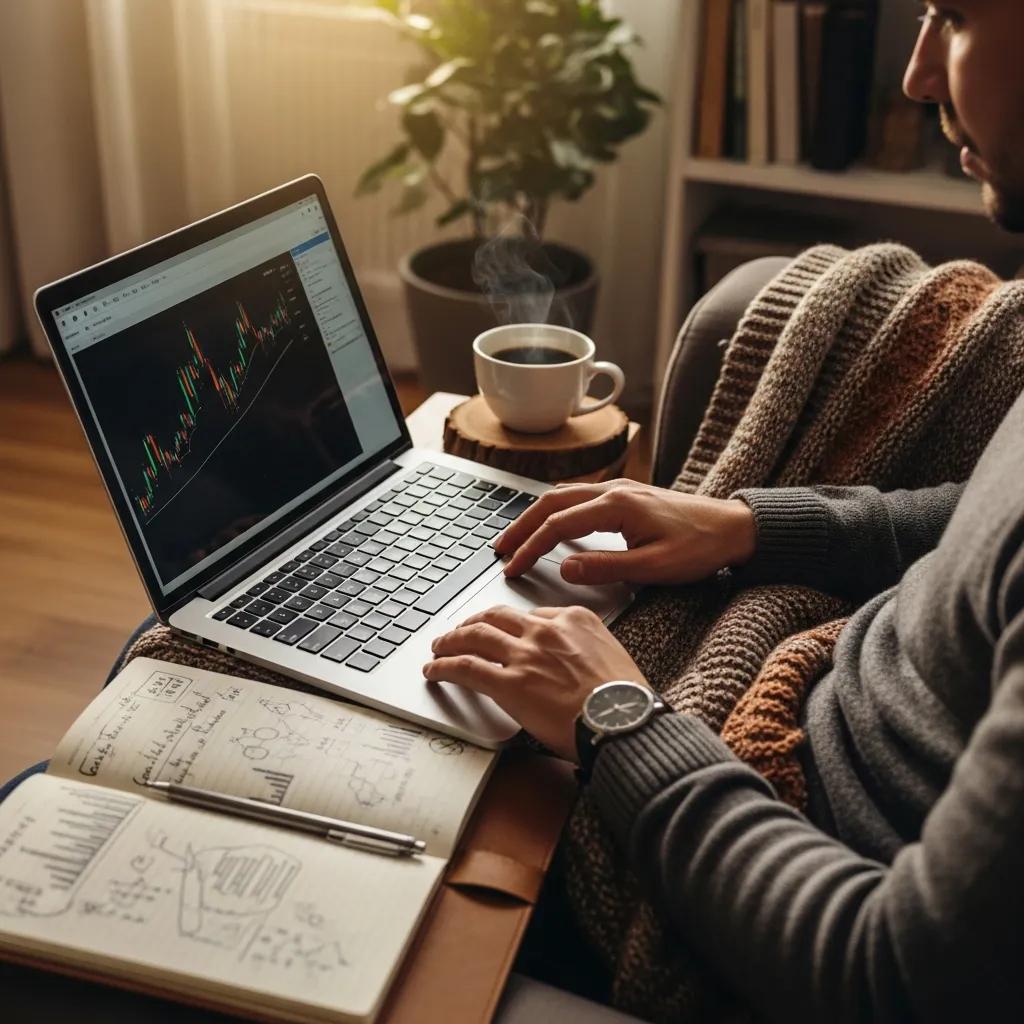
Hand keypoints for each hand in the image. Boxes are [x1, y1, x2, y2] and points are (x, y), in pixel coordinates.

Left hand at [423, 604, 646, 760]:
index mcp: (574, 619)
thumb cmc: (624, 700)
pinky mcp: (510, 683)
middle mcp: (546, 630)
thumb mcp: (611, 655)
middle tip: (461, 632)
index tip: (502, 632)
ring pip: (475, 636)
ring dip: (450, 641)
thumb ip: (584, 649)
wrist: (624, 721)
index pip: (531, 615)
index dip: (509, 625)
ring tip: (439, 648)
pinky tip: (435, 671)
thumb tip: (569, 661)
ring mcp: (525, 655)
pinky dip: (445, 667)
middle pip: (496, 617)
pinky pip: (466, 668)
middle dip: (473, 623)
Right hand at [494, 479, 756, 585]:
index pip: (557, 525)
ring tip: (516, 537)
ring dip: (536, 514)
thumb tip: (563, 567)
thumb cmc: (700, 548)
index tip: (511, 567)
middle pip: (551, 502)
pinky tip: (551, 522)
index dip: (530, 547)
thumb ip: (605, 568)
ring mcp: (621, 489)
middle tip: (499, 548)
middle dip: (521, 525)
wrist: (735, 527)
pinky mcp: (628, 495)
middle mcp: (614, 491)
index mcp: (617, 506)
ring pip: (564, 495)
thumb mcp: (653, 568)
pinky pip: (579, 496)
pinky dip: (555, 508)